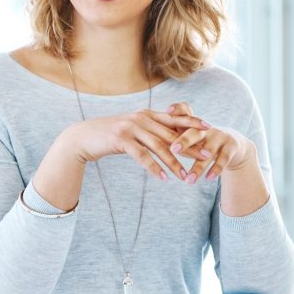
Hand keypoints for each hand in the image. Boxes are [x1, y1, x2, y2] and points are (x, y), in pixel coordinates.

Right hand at [65, 109, 209, 181]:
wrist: (84, 137)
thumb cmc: (111, 135)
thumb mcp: (133, 130)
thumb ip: (150, 131)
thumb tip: (168, 139)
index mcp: (147, 114)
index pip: (174, 117)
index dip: (192, 121)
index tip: (209, 127)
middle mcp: (141, 118)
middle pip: (171, 134)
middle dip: (190, 146)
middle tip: (206, 156)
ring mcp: (131, 128)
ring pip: (159, 147)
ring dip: (174, 163)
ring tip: (186, 176)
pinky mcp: (121, 140)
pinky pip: (142, 155)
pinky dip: (154, 167)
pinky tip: (163, 178)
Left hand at [166, 102, 254, 182]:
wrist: (232, 143)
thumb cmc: (199, 141)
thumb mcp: (186, 136)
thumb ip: (169, 135)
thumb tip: (143, 139)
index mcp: (193, 124)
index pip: (185, 111)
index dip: (177, 110)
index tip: (167, 110)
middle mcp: (207, 128)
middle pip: (195, 132)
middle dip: (185, 141)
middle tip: (174, 149)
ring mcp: (220, 137)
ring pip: (208, 151)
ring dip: (198, 166)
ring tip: (188, 180)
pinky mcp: (231, 147)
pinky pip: (223, 160)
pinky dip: (215, 169)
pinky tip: (208, 179)